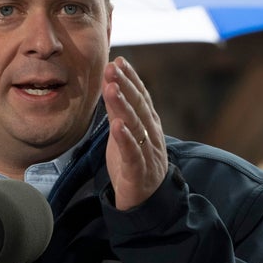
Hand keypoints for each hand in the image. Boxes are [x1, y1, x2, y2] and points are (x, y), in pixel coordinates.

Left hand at [102, 56, 166, 210]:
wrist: (146, 202)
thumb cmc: (133, 163)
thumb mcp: (124, 133)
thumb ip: (119, 110)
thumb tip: (110, 82)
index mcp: (148, 124)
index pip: (141, 96)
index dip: (131, 78)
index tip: (119, 60)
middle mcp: (152, 135)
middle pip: (139, 107)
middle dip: (126, 85)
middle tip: (112, 67)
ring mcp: (148, 152)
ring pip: (136, 126)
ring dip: (124, 106)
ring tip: (111, 89)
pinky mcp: (139, 171)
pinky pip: (133, 153)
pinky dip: (126, 139)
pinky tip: (117, 125)